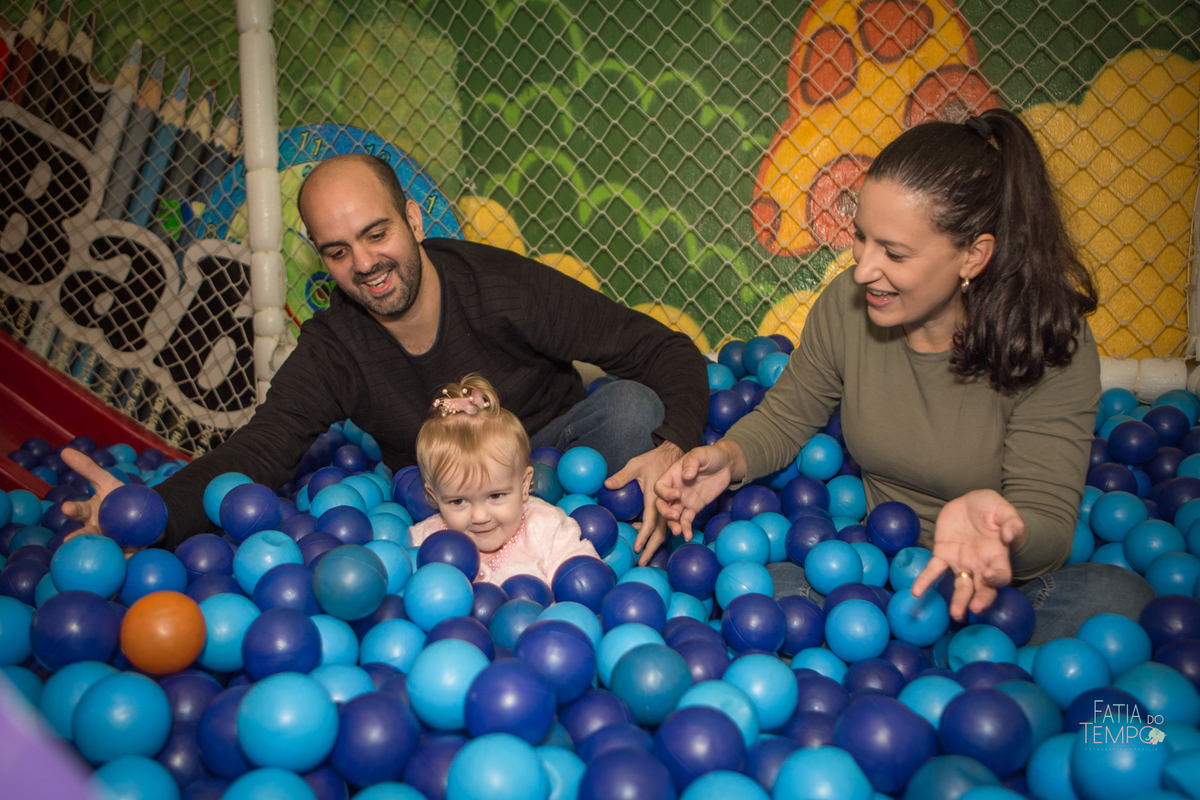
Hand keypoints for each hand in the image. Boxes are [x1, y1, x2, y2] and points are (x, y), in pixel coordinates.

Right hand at [59, 448, 148, 553]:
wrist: (142, 513)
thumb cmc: (118, 496)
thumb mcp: (106, 480)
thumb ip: (87, 468)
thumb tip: (65, 451)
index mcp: (89, 513)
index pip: (78, 510)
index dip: (72, 510)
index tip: (66, 508)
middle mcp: (95, 530)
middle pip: (86, 533)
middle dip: (78, 536)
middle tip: (69, 539)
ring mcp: (109, 541)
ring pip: (102, 548)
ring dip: (99, 550)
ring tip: (97, 554)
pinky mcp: (125, 551)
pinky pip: (125, 556)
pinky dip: (126, 558)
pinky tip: (128, 559)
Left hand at [605, 441, 682, 565]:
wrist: (672, 454)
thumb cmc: (653, 459)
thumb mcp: (636, 465)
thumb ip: (622, 476)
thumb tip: (607, 484)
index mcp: (656, 498)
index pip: (651, 521)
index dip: (644, 535)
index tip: (637, 547)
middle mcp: (665, 506)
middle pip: (660, 532)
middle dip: (651, 549)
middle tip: (642, 562)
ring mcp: (669, 507)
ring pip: (664, 530)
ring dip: (655, 544)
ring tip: (645, 557)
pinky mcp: (669, 506)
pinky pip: (663, 523)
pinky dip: (655, 534)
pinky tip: (646, 540)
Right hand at [653, 440, 745, 539]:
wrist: (726, 463)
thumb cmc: (711, 455)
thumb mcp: (701, 453)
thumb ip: (692, 462)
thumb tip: (686, 475)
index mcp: (673, 475)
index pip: (660, 486)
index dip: (665, 492)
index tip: (677, 494)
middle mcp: (675, 489)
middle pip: (662, 503)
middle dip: (665, 512)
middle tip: (674, 516)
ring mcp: (684, 499)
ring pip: (673, 514)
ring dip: (673, 524)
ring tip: (679, 532)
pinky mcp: (694, 507)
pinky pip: (687, 520)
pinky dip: (686, 528)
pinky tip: (688, 535)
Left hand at [910, 489, 1025, 620]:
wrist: (971, 502)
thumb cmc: (992, 508)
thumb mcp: (1004, 510)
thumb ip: (1011, 523)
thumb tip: (1008, 537)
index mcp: (998, 556)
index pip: (1001, 575)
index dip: (996, 578)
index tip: (989, 575)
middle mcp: (980, 565)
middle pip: (983, 589)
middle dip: (980, 600)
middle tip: (974, 610)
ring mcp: (961, 562)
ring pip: (961, 586)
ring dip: (958, 600)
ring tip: (955, 614)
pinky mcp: (943, 554)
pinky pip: (933, 570)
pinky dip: (925, 581)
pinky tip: (916, 592)